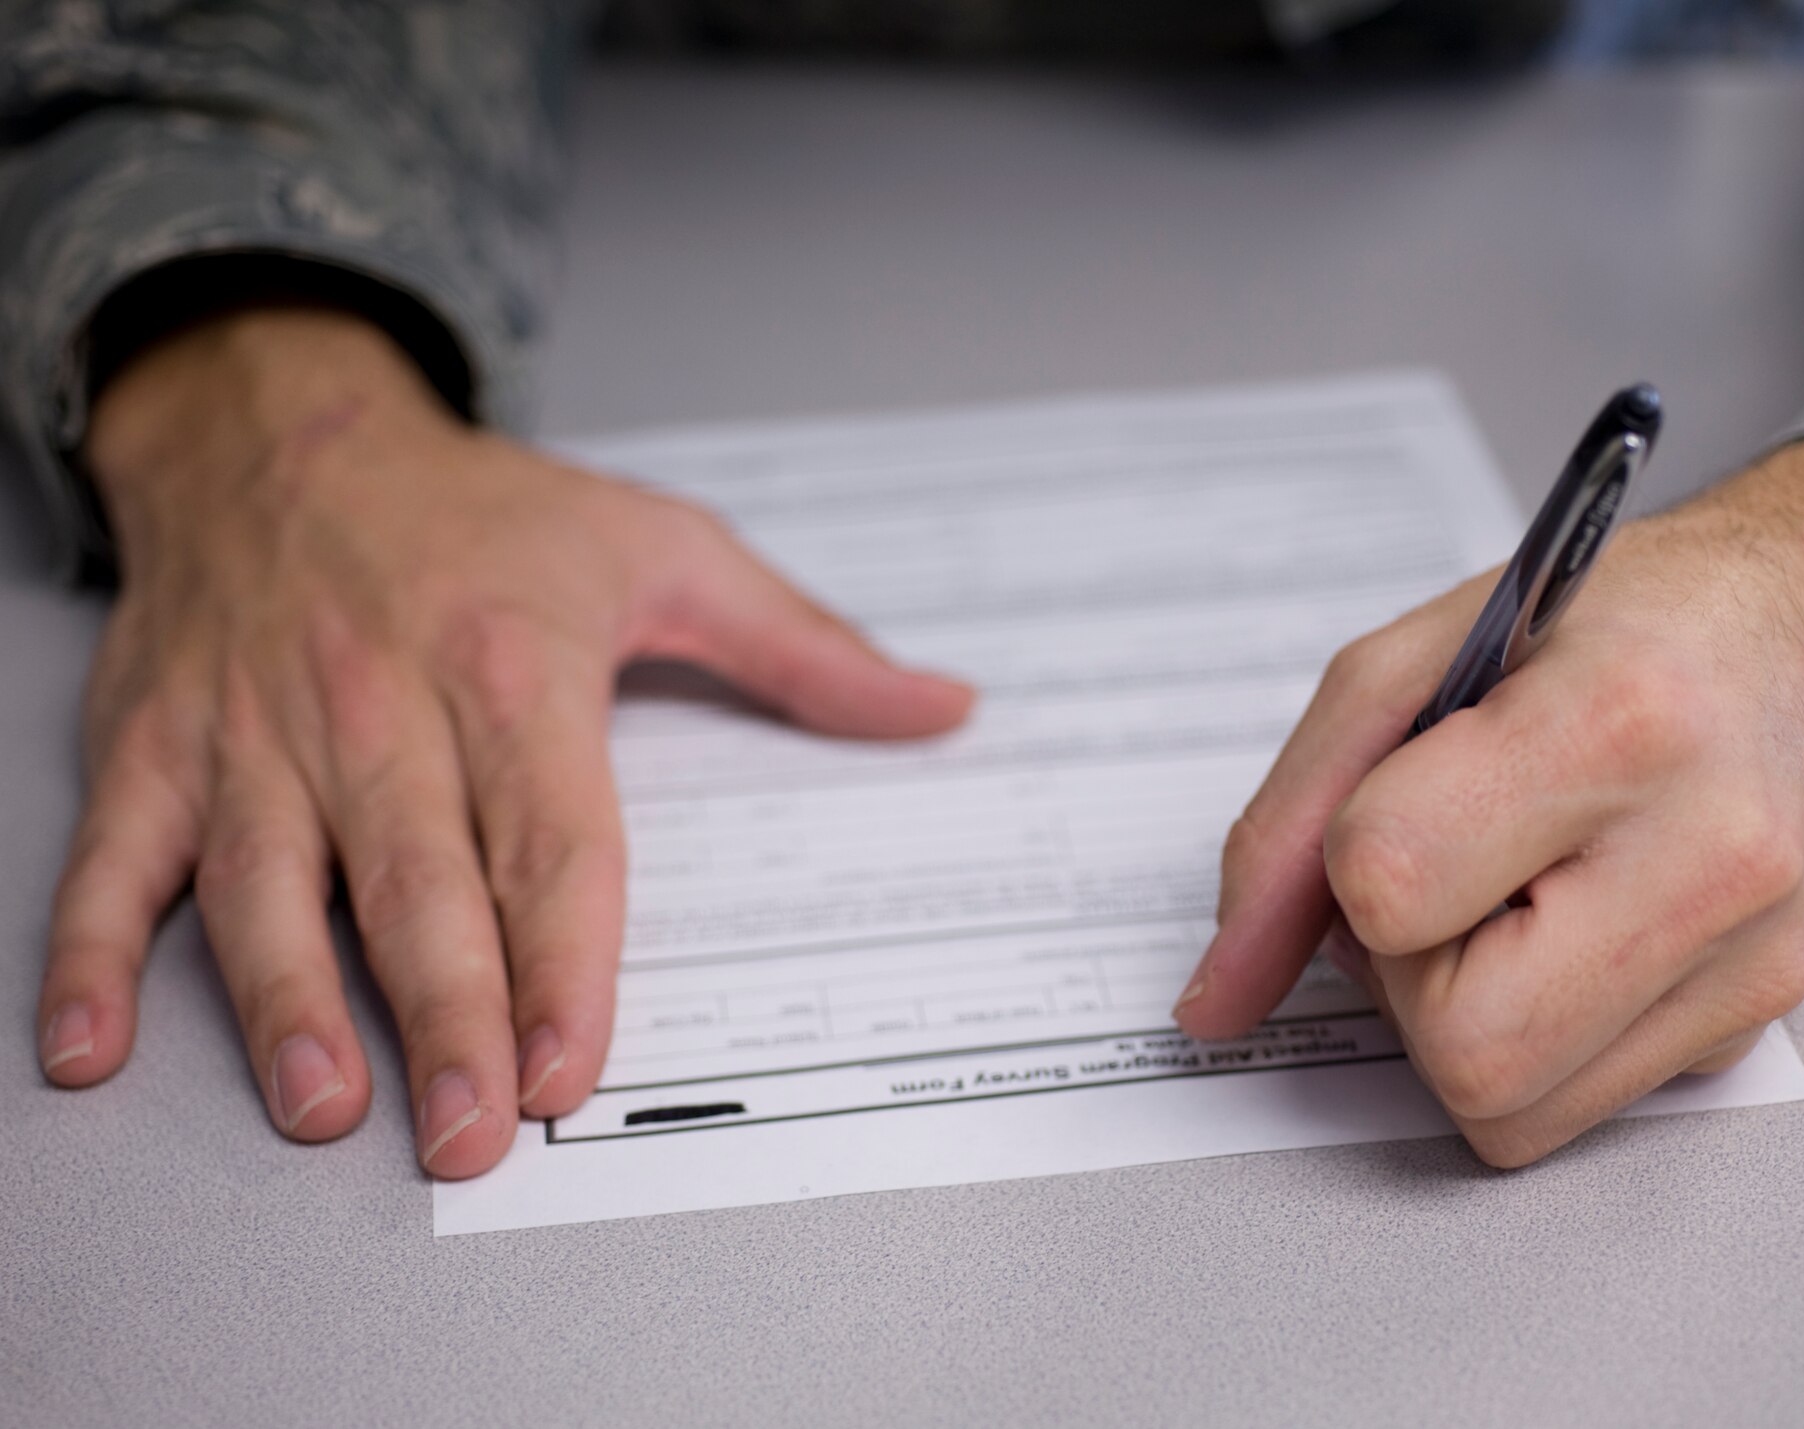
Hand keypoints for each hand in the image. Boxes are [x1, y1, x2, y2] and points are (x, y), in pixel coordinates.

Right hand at [36, 306, 973, 1176]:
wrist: (286, 426)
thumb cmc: (482, 511)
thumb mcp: (664, 547)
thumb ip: (805, 647)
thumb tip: (943, 709)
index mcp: (512, 666)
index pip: (550, 835)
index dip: (565, 955)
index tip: (576, 1060)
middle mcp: (381, 704)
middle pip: (417, 878)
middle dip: (448, 1012)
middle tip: (472, 1131)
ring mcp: (259, 729)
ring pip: (268, 879)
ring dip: (286, 997)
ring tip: (322, 1102)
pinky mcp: (162, 742)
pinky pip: (118, 854)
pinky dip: (91, 949)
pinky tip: (90, 1041)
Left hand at [1175, 440, 1803, 1166]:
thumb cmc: (1608, 629)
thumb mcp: (1410, 666)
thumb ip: (1287, 831)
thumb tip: (1216, 997)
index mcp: (1615, 723)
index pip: (1390, 882)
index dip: (1349, 862)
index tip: (1397, 801)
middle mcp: (1710, 856)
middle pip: (1463, 1051)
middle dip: (1405, 980)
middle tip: (1446, 878)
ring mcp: (1750, 959)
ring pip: (1508, 1114)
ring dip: (1458, 1021)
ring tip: (1500, 905)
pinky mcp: (1755, 1023)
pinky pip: (1567, 1112)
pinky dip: (1524, 1041)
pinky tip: (1559, 937)